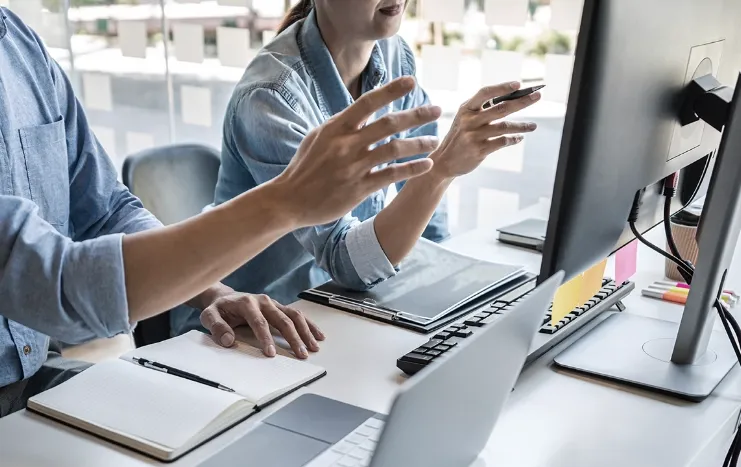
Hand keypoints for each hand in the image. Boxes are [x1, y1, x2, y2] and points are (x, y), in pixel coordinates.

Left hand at [200, 291, 323, 359]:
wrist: (224, 297)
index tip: (271, 354)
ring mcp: (273, 303)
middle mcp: (263, 301)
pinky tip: (318, 336)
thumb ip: (217, 327)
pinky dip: (309, 325)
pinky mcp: (279, 307)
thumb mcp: (209, 316)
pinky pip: (297, 315)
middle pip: (282, 319)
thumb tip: (228, 340)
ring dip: (305, 332)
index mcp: (247, 303)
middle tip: (301, 354)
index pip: (259, 322)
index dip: (266, 338)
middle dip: (293, 337)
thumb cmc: (218, 309)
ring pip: (294, 316)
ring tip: (313, 347)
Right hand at [270, 77, 441, 227]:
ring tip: (434, 141)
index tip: (412, 81)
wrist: (289, 200)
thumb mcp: (319, 137)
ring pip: (394, 149)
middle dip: (416, 115)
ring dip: (418, 144)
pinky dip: (411, 169)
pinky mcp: (358, 188)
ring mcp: (353, 167)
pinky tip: (426, 165)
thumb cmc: (305, 167)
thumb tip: (364, 110)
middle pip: (389, 124)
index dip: (392, 90)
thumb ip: (343, 125)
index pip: (368, 102)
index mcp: (336, 127)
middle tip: (437, 110)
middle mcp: (346, 144)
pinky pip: (391, 175)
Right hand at [429, 82, 539, 179]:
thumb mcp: (464, 119)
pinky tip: (519, 138)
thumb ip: (482, 110)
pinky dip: (513, 139)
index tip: (518, 84)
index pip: (485, 93)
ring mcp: (474, 136)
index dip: (502, 87)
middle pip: (501, 108)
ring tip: (533, 126)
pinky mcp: (479, 150)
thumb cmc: (460, 137)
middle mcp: (469, 121)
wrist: (444, 162)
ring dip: (522, 126)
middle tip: (537, 96)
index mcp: (466, 109)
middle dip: (522, 102)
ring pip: (504, 127)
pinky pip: (502, 142)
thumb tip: (512, 100)